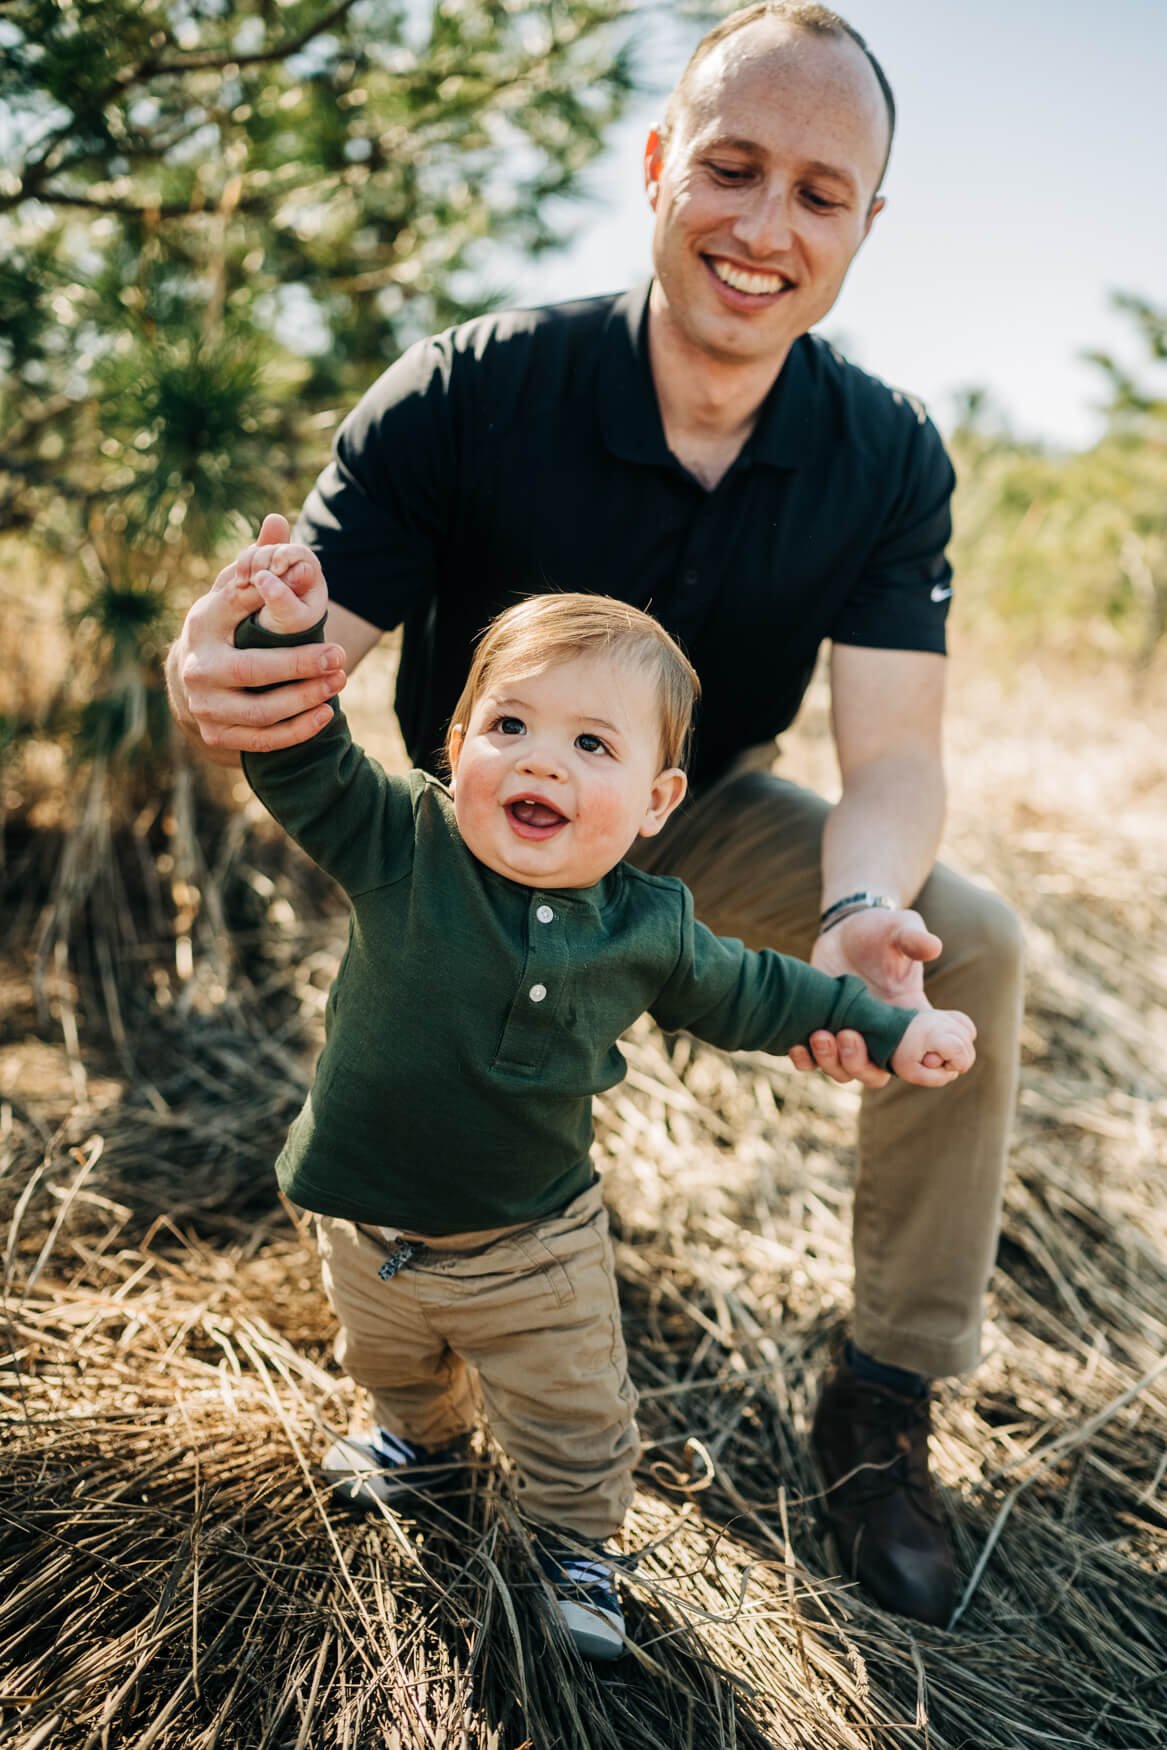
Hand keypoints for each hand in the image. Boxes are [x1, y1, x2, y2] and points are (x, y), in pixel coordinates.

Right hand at [167, 513, 346, 759]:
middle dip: (299, 665)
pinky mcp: (217, 735)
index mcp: (203, 622)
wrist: (198, 676)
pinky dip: (296, 730)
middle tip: (339, 656)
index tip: (312, 594)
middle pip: (251, 670)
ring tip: (338, 681)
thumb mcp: (238, 587)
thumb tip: (279, 521)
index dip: (273, 600)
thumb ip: (261, 557)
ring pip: (260, 712)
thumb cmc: (229, 623)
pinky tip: (325, 713)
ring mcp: (204, 706)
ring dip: (304, 699)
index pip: (238, 606)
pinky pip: (262, 740)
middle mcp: (197, 666)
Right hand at [235, 525, 327, 634]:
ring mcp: (273, 566)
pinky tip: (239, 583)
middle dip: (262, 559)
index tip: (275, 569)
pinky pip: (245, 559)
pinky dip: (240, 568)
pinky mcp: (256, 569)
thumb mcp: (289, 619)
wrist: (269, 642)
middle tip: (254, 580)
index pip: (298, 552)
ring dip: (247, 563)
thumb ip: (283, 598)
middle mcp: (293, 565)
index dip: (284, 556)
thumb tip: (267, 576)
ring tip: (243, 584)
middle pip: (275, 548)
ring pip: (257, 551)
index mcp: (309, 574)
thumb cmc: (288, 631)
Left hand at [787, 907, 942, 1088]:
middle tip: (847, 1034)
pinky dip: (805, 1061)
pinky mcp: (823, 1028)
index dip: (921, 1071)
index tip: (910, 1057)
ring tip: (819, 1034)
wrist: (844, 928)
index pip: (920, 1059)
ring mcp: (849, 1034)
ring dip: (831, 1062)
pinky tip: (797, 1045)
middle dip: (860, 1065)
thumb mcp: (900, 928)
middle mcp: (879, 1035)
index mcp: (908, 1019)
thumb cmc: (880, 929)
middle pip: (876, 1074)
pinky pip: (813, 1061)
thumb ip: (915, 939)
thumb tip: (933, 947)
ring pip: (844, 1071)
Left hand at [890, 1008, 976, 1086]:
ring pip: (970, 1036)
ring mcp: (946, 1016)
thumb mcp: (913, 1073)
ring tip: (937, 1050)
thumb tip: (954, 1071)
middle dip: (956, 1060)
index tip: (940, 1065)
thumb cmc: (899, 1053)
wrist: (889, 1029)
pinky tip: (948, 1043)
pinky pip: (968, 1028)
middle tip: (932, 1058)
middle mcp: (942, 1021)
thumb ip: (937, 1079)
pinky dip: (963, 1038)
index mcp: (933, 1034)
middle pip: (968, 1048)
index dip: (957, 1064)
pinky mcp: (949, 1015)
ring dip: (959, 1050)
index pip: (960, 1052)